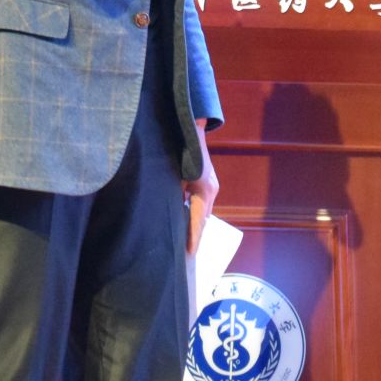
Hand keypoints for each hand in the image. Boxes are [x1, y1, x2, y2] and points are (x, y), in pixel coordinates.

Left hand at [185, 119, 217, 253]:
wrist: (193, 126)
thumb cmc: (182, 149)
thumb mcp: (174, 173)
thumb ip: (173, 191)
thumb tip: (168, 209)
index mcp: (204, 189)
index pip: (198, 220)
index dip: (193, 236)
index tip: (189, 252)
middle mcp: (211, 189)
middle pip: (204, 218)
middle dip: (196, 235)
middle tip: (188, 254)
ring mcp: (212, 186)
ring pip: (204, 211)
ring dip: (196, 225)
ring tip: (188, 244)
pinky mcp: (208, 182)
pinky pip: (202, 204)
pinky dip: (196, 214)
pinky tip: (187, 222)